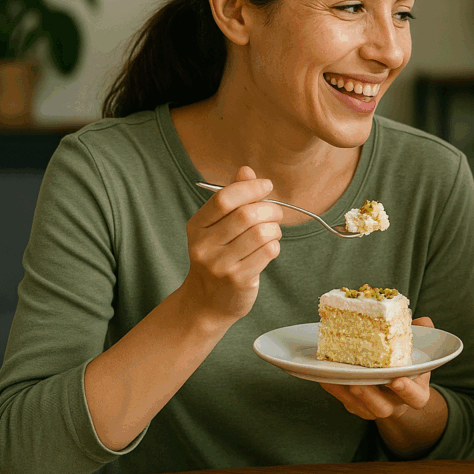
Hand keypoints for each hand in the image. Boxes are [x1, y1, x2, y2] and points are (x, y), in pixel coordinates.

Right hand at [180, 166, 282, 322]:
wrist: (206, 302)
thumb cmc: (218, 257)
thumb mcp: (217, 227)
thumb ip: (232, 198)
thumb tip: (246, 170)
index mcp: (196, 226)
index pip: (224, 199)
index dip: (250, 188)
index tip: (266, 185)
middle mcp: (204, 245)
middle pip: (247, 215)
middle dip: (270, 209)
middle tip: (276, 213)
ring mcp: (220, 264)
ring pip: (261, 233)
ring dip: (275, 229)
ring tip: (272, 232)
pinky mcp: (238, 279)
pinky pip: (268, 252)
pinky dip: (275, 246)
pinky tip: (269, 249)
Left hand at [319, 317, 434, 420]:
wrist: (397, 388)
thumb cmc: (409, 366)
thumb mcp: (420, 353)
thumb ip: (423, 337)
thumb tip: (423, 321)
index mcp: (416, 393)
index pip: (415, 398)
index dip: (407, 391)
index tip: (397, 380)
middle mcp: (395, 405)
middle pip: (383, 408)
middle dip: (371, 397)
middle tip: (360, 383)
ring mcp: (374, 408)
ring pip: (361, 408)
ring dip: (349, 394)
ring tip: (341, 377)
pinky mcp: (357, 406)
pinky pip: (345, 401)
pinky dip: (335, 389)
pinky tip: (327, 376)